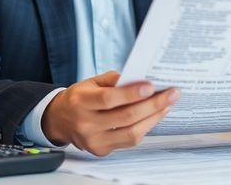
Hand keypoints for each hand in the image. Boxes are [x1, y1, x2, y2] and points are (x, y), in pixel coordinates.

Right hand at [42, 70, 179, 155]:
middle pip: (125, 117)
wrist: (59, 120)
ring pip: (131, 133)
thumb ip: (114, 80)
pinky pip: (129, 141)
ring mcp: (94, 141)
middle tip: (171, 94)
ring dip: (153, 118)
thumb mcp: (91, 82)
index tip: (151, 86)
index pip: (109, 99)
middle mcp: (86, 124)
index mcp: (80, 102)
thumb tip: (141, 79)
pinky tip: (153, 116)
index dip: (132, 93)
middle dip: (153, 105)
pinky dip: (144, 127)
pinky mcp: (101, 151)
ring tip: (166, 105)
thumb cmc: (79, 98)